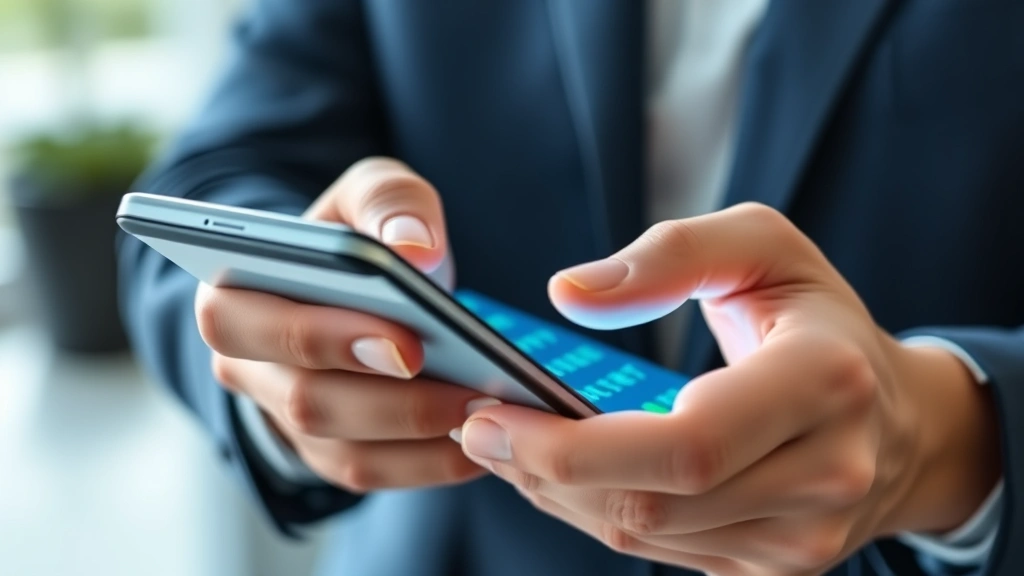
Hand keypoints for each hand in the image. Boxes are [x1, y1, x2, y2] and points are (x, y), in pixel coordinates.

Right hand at [197, 157, 494, 491]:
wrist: (352, 288)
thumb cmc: (354, 236)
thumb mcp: (367, 195)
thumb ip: (388, 202)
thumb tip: (416, 248)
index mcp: (231, 295)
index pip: (242, 322)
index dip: (320, 336)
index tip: (405, 339)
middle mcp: (246, 366)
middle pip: (302, 399)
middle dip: (388, 398)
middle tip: (466, 386)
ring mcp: (283, 419)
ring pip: (340, 445)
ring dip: (418, 433)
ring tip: (484, 409)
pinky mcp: (324, 451)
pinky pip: (370, 470)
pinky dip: (428, 462)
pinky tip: (478, 441)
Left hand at [455, 204, 1000, 574]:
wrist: (895, 417)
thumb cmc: (817, 317)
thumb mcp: (760, 246)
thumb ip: (669, 254)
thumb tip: (569, 295)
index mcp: (825, 382)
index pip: (687, 444)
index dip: (576, 445)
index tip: (492, 416)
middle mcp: (826, 475)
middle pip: (652, 505)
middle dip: (545, 473)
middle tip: (479, 427)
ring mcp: (804, 538)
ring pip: (647, 539)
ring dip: (561, 496)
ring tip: (511, 444)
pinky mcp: (776, 568)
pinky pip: (663, 554)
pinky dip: (598, 514)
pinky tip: (564, 473)